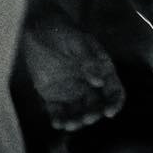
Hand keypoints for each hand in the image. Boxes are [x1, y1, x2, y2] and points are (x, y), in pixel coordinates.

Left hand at [18, 5, 126, 131]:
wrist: (37, 27)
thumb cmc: (62, 30)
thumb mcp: (78, 41)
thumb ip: (88, 60)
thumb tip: (99, 81)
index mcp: (101, 70)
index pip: (114, 91)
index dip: (115, 103)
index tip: (109, 112)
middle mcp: (89, 84)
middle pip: (97, 106)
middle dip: (94, 115)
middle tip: (87, 118)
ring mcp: (71, 91)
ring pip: (79, 113)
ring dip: (77, 121)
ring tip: (70, 124)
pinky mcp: (52, 95)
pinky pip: (58, 112)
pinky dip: (59, 119)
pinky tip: (57, 123)